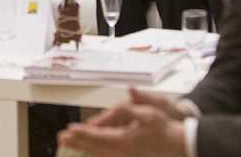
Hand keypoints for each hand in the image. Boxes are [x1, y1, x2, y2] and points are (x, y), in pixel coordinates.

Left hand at [57, 89, 187, 156]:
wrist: (177, 146)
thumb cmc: (164, 129)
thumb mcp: (151, 113)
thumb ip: (135, 104)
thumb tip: (130, 90)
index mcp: (125, 140)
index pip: (99, 136)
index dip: (84, 132)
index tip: (71, 129)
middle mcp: (123, 151)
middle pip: (95, 147)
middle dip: (78, 141)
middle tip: (62, 137)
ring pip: (99, 154)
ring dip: (84, 148)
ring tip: (70, 143)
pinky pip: (106, 156)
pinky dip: (95, 152)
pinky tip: (89, 150)